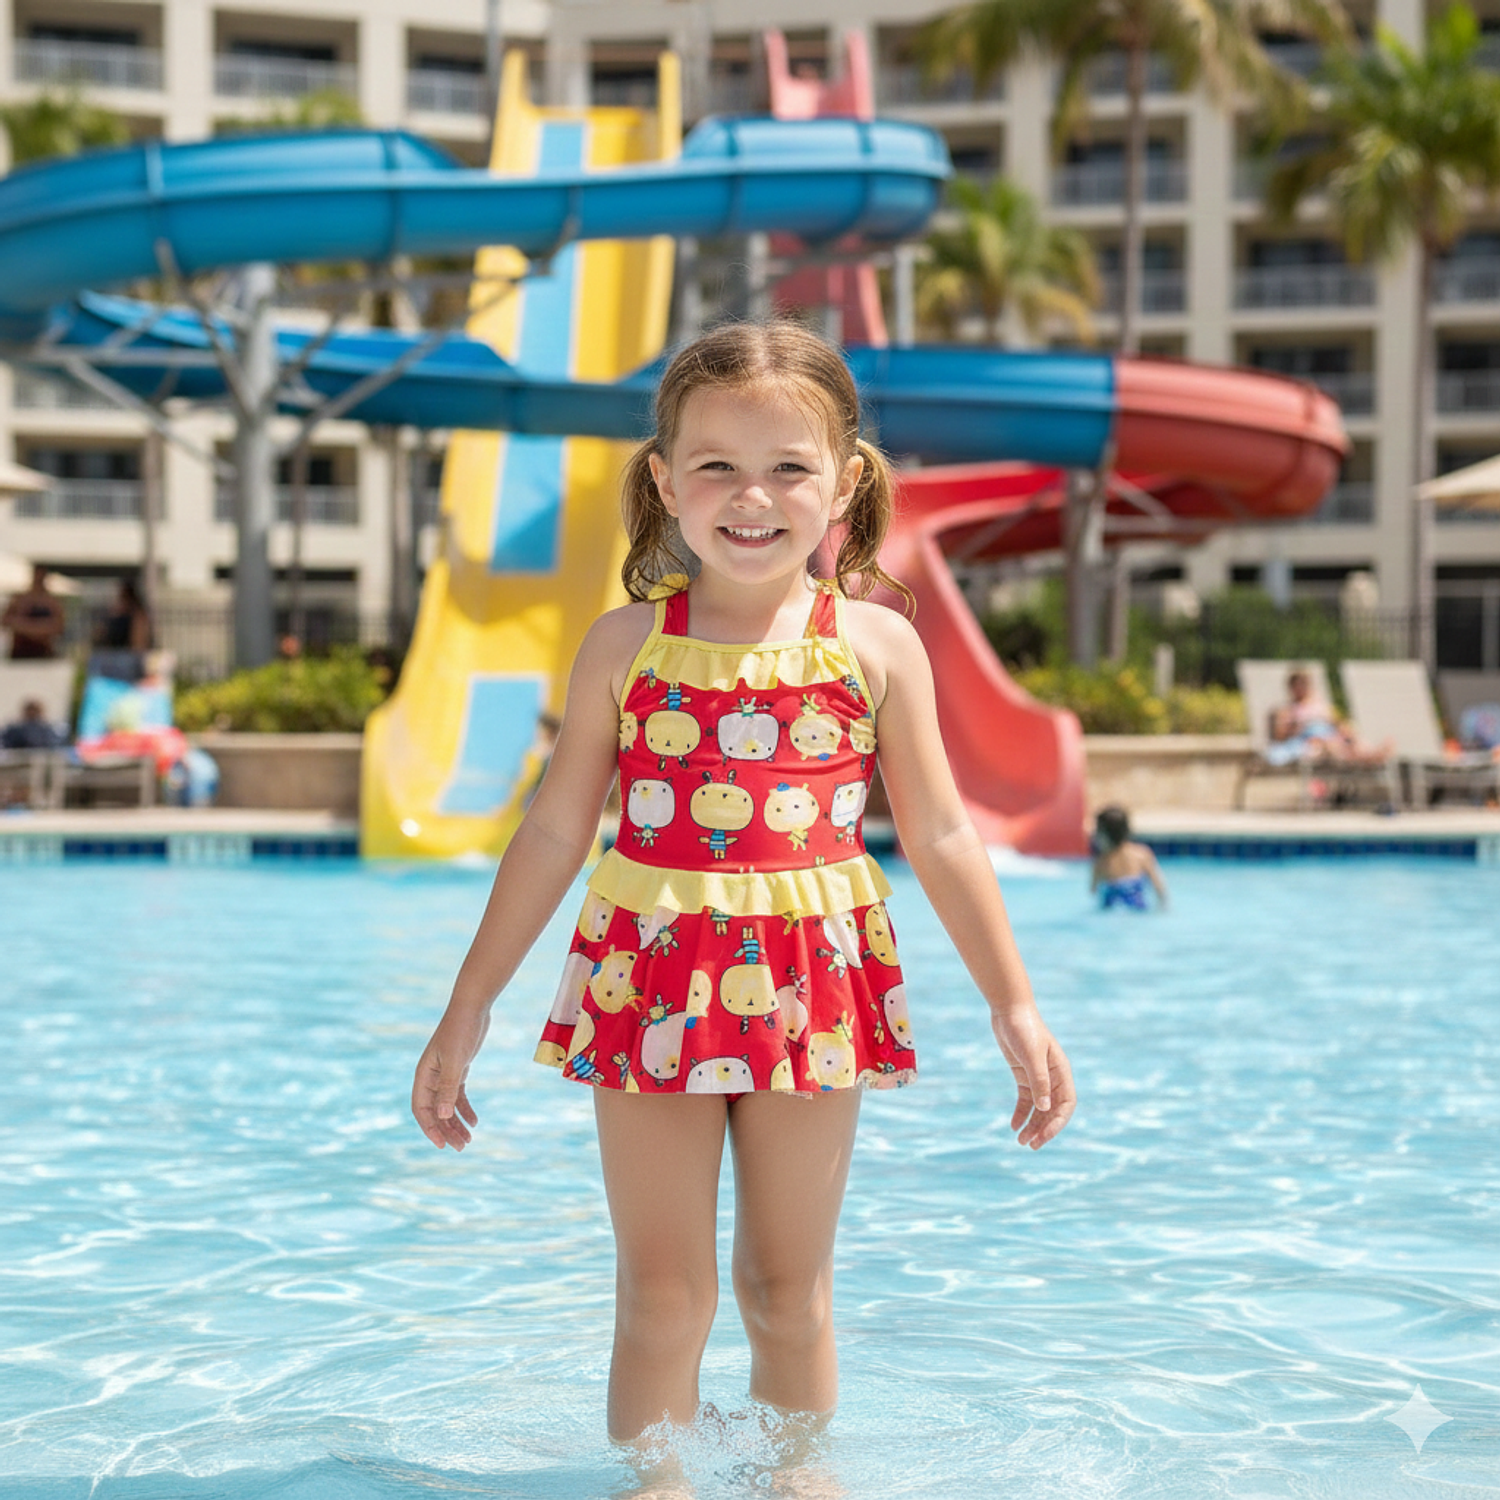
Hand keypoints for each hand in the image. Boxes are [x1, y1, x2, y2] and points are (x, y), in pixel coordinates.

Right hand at [412, 1007, 488, 1149]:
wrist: (473, 1007)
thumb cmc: (461, 1031)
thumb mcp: (456, 1062)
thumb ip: (448, 1088)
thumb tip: (442, 1116)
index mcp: (424, 1075)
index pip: (421, 1110)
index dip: (430, 1129)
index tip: (442, 1145)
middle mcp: (431, 1077)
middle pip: (435, 1111)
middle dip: (447, 1130)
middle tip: (462, 1147)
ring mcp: (444, 1074)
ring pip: (447, 1106)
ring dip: (456, 1123)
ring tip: (468, 1140)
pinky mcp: (458, 1069)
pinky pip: (458, 1095)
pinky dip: (465, 1109)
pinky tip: (475, 1121)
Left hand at [990, 1005, 1075, 1148]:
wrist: (1009, 1010)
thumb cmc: (1024, 1029)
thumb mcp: (1031, 1056)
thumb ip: (1039, 1081)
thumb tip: (1045, 1109)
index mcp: (1061, 1072)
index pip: (1066, 1105)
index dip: (1057, 1123)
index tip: (1043, 1137)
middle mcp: (1053, 1077)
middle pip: (1052, 1110)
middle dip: (1043, 1129)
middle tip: (1030, 1146)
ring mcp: (1038, 1076)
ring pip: (1038, 1108)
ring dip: (1032, 1125)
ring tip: (1020, 1142)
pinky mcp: (1023, 1074)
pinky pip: (1025, 1100)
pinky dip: (1020, 1113)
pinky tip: (1012, 1126)